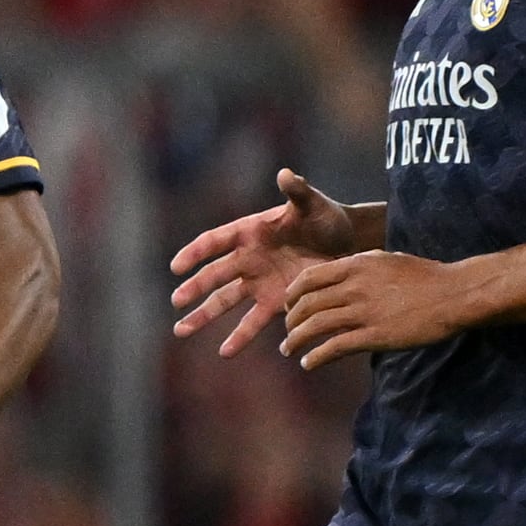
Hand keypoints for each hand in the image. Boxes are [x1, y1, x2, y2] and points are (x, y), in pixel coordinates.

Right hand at [169, 167, 361, 356]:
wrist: (348, 244)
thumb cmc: (326, 218)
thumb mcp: (313, 205)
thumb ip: (297, 192)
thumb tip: (285, 174)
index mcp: (250, 233)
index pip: (215, 241)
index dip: (195, 253)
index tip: (177, 267)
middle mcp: (248, 259)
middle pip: (214, 275)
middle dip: (194, 288)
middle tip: (177, 301)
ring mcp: (259, 282)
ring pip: (224, 301)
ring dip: (203, 316)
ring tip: (181, 331)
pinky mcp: (274, 301)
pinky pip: (253, 321)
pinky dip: (240, 337)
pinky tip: (225, 352)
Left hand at [277, 248, 480, 367]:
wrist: (454, 294)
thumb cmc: (426, 277)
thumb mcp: (387, 260)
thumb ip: (361, 268)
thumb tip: (342, 276)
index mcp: (356, 265)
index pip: (309, 278)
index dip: (292, 294)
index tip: (288, 306)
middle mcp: (354, 286)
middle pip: (306, 304)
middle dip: (291, 321)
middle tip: (287, 332)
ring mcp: (363, 312)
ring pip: (314, 326)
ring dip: (295, 340)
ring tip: (289, 350)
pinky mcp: (374, 336)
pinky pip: (334, 347)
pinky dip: (316, 357)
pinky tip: (309, 364)